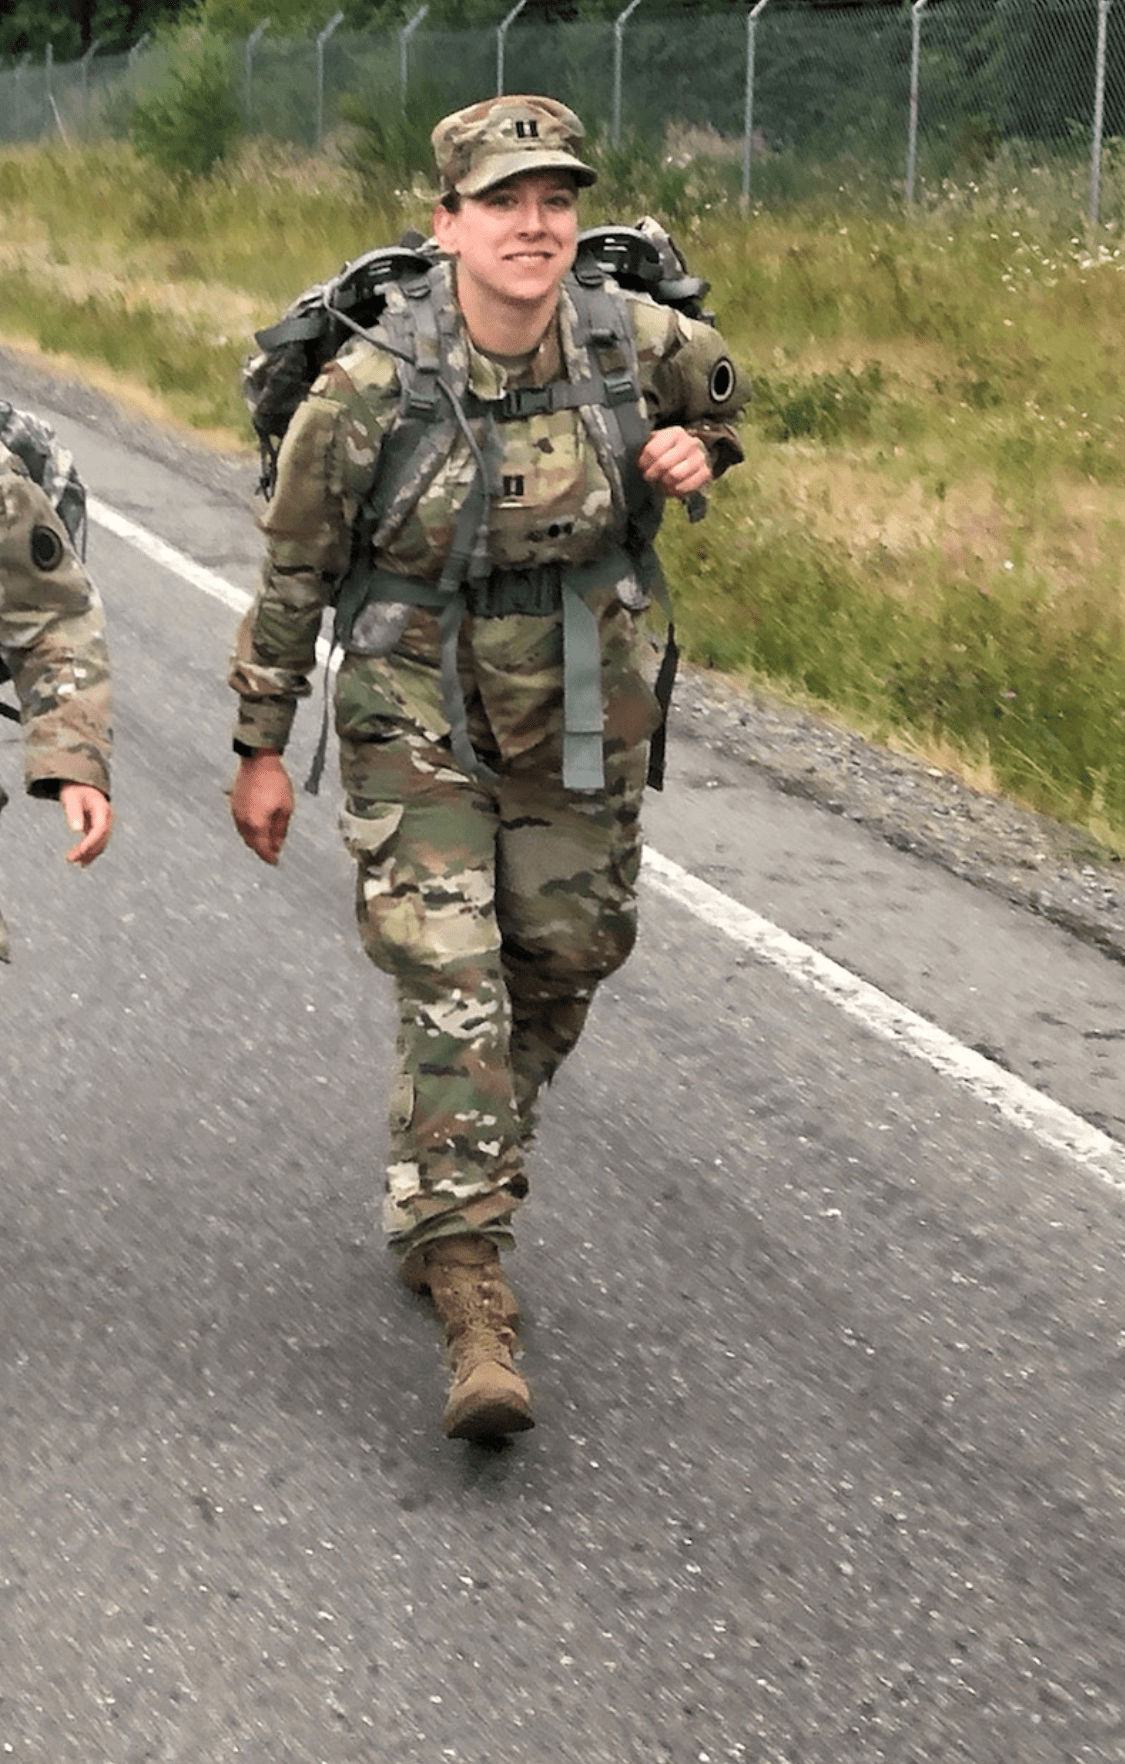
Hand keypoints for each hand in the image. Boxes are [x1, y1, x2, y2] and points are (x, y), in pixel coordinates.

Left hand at [60, 783, 113, 865]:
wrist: (80, 785)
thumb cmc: (75, 790)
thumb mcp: (71, 798)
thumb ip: (74, 813)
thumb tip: (76, 830)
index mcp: (102, 810)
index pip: (100, 829)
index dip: (91, 841)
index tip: (80, 850)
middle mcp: (106, 819)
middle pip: (101, 839)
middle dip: (87, 850)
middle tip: (71, 859)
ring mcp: (104, 824)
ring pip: (100, 843)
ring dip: (88, 854)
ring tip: (73, 860)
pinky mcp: (98, 829)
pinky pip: (96, 843)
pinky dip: (89, 851)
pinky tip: (80, 860)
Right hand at [230, 750, 293, 865]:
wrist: (258, 761)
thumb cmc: (274, 781)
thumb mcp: (285, 808)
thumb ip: (281, 830)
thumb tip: (278, 845)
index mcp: (256, 824)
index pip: (262, 848)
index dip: (269, 857)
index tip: (275, 862)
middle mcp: (243, 821)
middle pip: (251, 843)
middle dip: (261, 849)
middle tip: (271, 852)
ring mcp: (236, 813)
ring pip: (244, 834)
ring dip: (254, 839)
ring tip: (266, 839)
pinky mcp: (234, 804)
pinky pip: (240, 824)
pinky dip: (248, 829)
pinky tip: (257, 826)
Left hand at [638, 426, 711, 497]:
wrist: (692, 455)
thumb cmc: (668, 451)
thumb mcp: (656, 443)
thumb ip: (645, 448)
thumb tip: (632, 460)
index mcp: (675, 433)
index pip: (653, 450)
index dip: (643, 463)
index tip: (642, 467)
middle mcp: (690, 443)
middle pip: (663, 464)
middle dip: (652, 475)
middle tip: (649, 478)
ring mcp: (700, 458)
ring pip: (674, 477)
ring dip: (663, 484)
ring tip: (660, 483)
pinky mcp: (706, 473)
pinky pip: (686, 487)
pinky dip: (675, 491)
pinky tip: (671, 488)